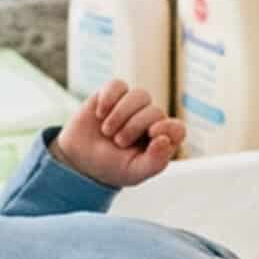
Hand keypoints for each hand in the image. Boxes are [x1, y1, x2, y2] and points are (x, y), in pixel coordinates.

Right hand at [53, 80, 185, 188]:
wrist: (81, 159)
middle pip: (154, 111)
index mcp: (160, 140)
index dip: (168, 128)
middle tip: (118, 141)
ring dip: (121, 114)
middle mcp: (150, 120)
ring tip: (107, 131)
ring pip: (139, 95)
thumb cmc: (112, 167)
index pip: (177, 129)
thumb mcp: (134, 172)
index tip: (152, 134)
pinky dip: (109, 98)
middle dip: (134, 126)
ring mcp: (132, 105)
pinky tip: (99, 114)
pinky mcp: (112, 94)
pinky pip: (118, 85)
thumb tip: (164, 140)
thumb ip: (154, 162)